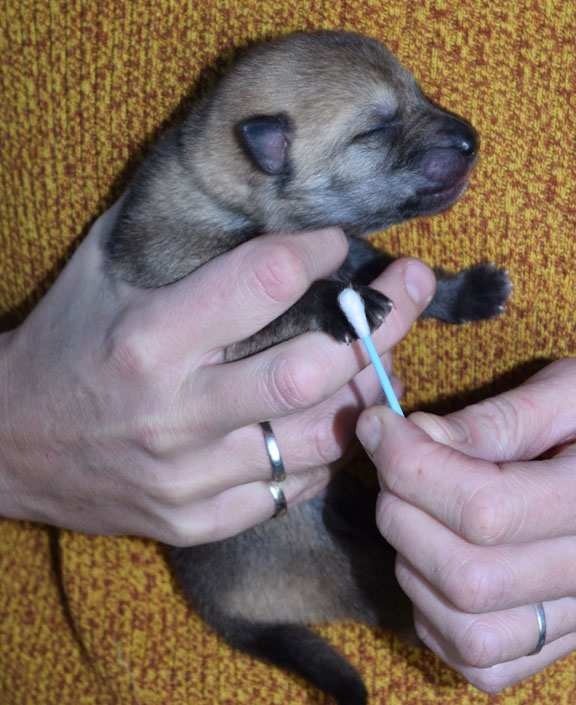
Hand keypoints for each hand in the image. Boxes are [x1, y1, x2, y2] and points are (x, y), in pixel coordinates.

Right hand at [0, 205, 435, 543]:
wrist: (4, 445)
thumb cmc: (63, 343)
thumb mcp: (103, 270)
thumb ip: (180, 229)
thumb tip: (263, 182)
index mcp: (150, 337)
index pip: (267, 280)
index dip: (321, 252)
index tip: (339, 242)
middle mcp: (174, 411)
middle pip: (313, 369)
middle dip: (378, 325)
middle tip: (406, 293)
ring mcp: (188, 477)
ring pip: (317, 438)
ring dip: (363, 393)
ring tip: (380, 359)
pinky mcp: (195, 522)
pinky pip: (292, 490)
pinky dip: (323, 452)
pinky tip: (328, 420)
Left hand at [357, 358, 575, 690]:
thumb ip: (497, 417)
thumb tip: (416, 437)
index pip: (484, 509)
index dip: (411, 467)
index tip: (382, 425)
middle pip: (467, 577)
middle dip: (401, 515)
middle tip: (394, 466)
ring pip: (469, 636)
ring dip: (414, 573)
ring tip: (416, 516)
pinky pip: (488, 668)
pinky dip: (440, 627)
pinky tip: (437, 572)